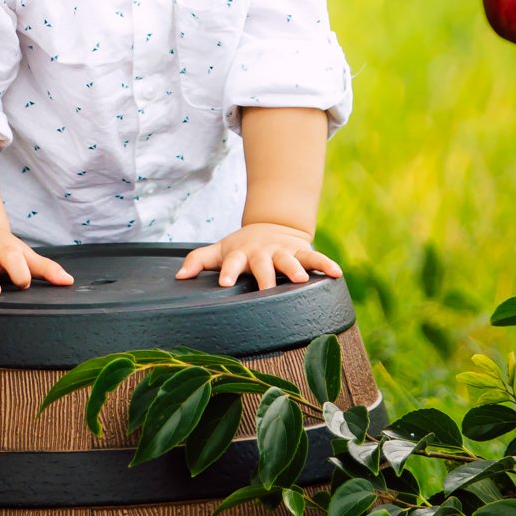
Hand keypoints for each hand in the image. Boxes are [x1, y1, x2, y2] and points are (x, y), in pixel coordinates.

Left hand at [176, 224, 341, 290]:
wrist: (270, 225)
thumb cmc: (241, 247)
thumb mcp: (219, 250)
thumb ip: (198, 260)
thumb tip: (178, 277)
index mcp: (241, 253)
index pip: (232, 262)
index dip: (227, 271)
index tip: (223, 283)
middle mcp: (262, 252)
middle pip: (263, 264)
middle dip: (265, 276)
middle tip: (267, 290)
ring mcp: (283, 251)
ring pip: (290, 260)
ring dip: (295, 269)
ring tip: (300, 280)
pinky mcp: (301, 251)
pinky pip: (315, 257)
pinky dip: (326, 264)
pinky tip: (337, 274)